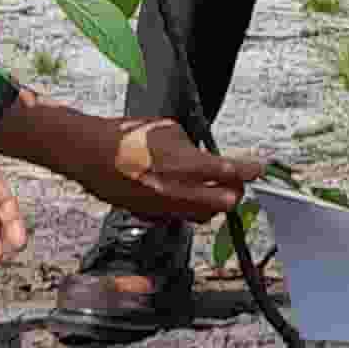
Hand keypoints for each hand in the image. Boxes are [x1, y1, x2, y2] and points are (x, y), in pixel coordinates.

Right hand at [90, 117, 262, 220]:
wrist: (91, 154)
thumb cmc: (128, 137)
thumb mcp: (168, 130)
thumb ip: (192, 147)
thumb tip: (206, 158)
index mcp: (185, 164)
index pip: (230, 172)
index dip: (249, 170)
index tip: (258, 168)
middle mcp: (178, 191)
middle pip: (225, 202)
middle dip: (236, 191)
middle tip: (238, 182)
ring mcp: (164, 208)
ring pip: (204, 215)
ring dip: (214, 204)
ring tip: (214, 190)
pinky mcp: (151, 216)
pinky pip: (180, 217)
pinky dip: (188, 208)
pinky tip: (183, 195)